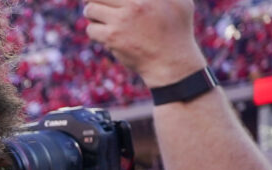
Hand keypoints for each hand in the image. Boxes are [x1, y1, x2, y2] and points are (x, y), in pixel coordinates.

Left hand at [85, 0, 207, 87]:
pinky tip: (104, 34)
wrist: (171, 60)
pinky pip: (91, 29)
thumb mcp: (181, 2)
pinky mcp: (112, 37)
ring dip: (92, 14)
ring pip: (90, 10)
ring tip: (98, 19)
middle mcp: (134, 3)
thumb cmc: (178, 31)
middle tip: (94, 4)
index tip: (105, 0)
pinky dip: (94, 31)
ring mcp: (122, 20)